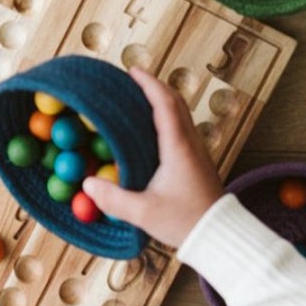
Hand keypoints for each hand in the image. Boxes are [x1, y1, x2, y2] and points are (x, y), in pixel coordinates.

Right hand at [83, 68, 222, 247]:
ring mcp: (196, 151)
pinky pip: (181, 128)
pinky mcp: (197, 162)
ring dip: (161, 101)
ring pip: (181, 114)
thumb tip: (86, 185)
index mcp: (177, 147)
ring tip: (138, 100)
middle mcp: (190, 143)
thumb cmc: (184, 221)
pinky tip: (151, 129)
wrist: (218, 234)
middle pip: (175, 102)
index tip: (132, 70)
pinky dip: (166, 118)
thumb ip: (113, 199)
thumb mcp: (143, 213)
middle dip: (153, 86)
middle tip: (131, 80)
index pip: (164, 104)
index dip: (148, 84)